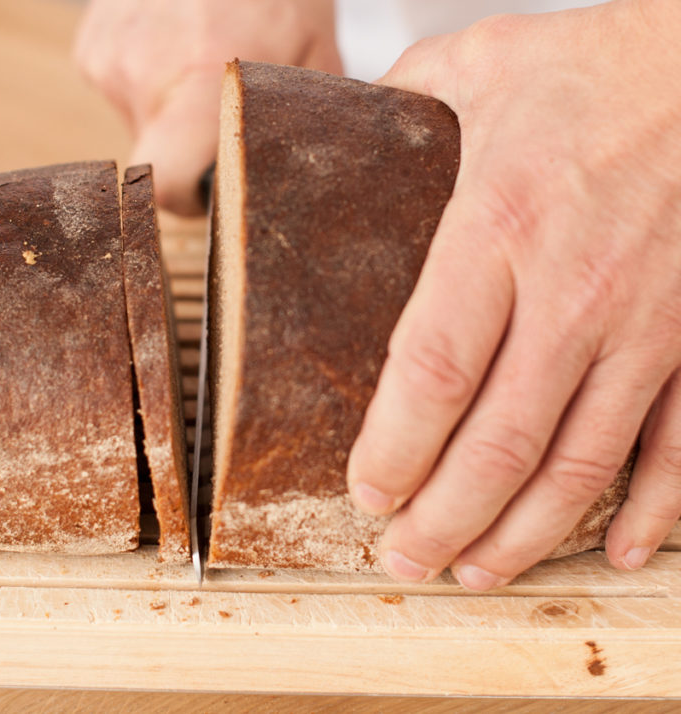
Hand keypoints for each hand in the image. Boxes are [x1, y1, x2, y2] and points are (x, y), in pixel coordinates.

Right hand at [73, 0, 341, 214]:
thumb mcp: (313, 55)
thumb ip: (297, 126)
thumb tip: (298, 186)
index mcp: (197, 81)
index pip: (165, 185)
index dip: (189, 196)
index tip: (210, 185)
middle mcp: (140, 72)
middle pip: (154, 157)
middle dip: (188, 146)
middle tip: (220, 107)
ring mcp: (107, 55)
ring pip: (139, 121)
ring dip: (170, 108)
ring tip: (201, 60)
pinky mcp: (91, 44)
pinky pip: (122, 88)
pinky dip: (148, 78)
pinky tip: (177, 43)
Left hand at [346, 0, 680, 588]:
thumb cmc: (597, 65)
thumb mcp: (478, 64)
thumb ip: (397, 100)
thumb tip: (333, 121)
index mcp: (502, 227)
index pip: (433, 370)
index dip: (395, 450)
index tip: (364, 495)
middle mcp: (574, 291)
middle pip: (498, 441)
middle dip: (443, 519)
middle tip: (400, 561)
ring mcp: (647, 323)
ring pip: (582, 463)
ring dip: (524, 533)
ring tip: (472, 572)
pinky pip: (680, 444)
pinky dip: (651, 508)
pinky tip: (616, 550)